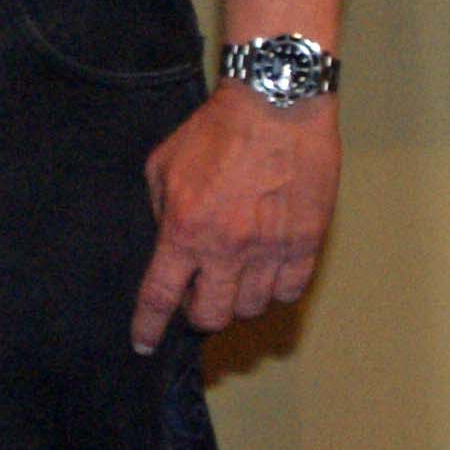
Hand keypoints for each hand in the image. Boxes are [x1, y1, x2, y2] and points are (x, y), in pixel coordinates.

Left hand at [132, 83, 338, 349]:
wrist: (274, 106)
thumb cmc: (215, 131)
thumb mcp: (163, 165)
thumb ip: (160, 210)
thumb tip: (168, 244)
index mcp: (185, 230)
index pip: (160, 295)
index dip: (148, 325)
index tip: (143, 342)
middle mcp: (227, 249)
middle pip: (210, 316)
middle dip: (198, 313)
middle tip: (197, 293)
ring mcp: (270, 250)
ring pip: (252, 308)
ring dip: (236, 300)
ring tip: (233, 275)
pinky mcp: (306, 244)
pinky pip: (289, 291)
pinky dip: (274, 290)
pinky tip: (265, 271)